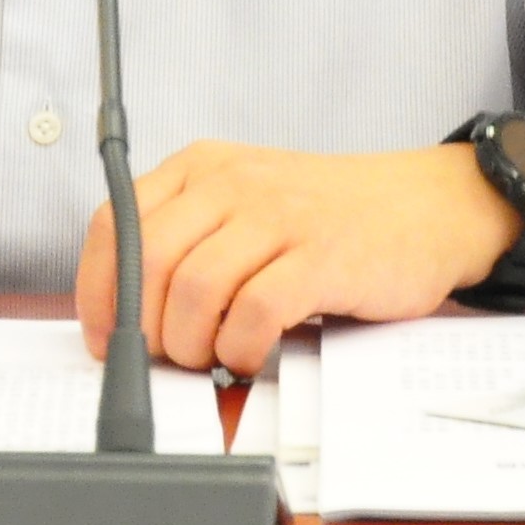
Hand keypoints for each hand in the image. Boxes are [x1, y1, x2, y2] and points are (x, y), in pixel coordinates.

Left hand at [74, 141, 518, 375]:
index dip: (97, 290)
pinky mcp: (321, 258)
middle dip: (143, 328)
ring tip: (214, 356)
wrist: (427, 206)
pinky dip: (240, 349)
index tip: (104, 336)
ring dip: (191, 344)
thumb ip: (190, 240)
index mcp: (202, 167)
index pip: (115, 222)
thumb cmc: (329, 218)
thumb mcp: (247, 205)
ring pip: (192, 290)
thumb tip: (125, 313)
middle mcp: (232, 183)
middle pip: (146, 261)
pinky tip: (253, 354)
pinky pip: (253, 313)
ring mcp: (279, 217)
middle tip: (167, 357)